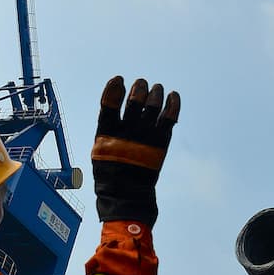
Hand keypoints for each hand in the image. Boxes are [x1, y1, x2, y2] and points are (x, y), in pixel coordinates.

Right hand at [91, 76, 179, 225]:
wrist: (127, 194)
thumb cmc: (110, 170)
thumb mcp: (100, 147)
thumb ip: (108, 123)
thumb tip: (116, 94)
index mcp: (108, 132)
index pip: (109, 103)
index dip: (114, 88)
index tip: (119, 79)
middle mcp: (128, 131)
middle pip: (135, 100)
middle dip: (139, 88)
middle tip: (141, 84)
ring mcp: (146, 136)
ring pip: (153, 105)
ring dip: (155, 93)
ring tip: (156, 88)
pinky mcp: (162, 142)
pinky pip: (170, 117)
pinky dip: (173, 104)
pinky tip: (173, 96)